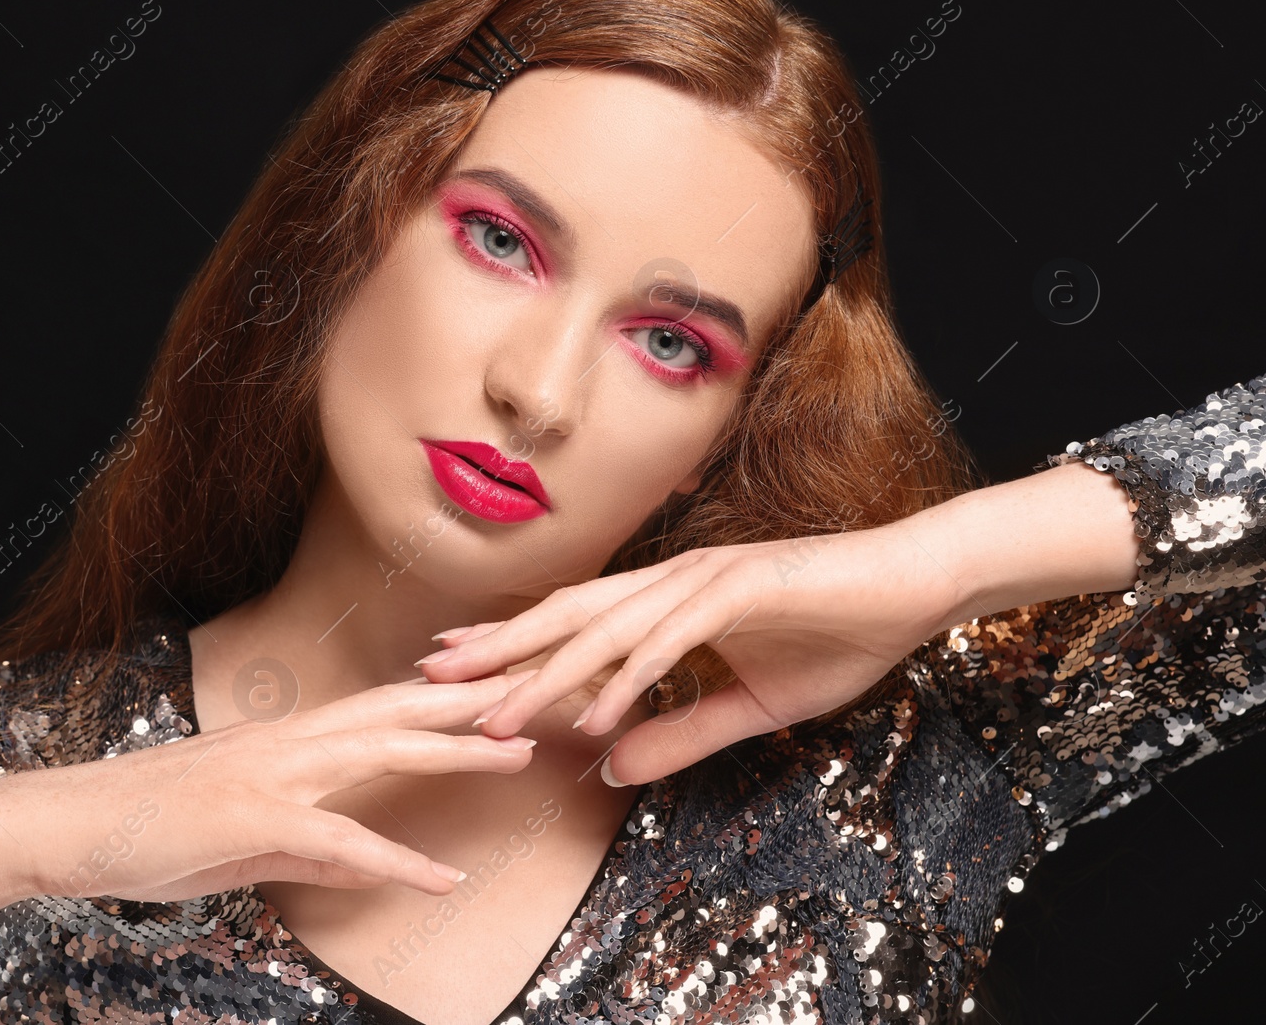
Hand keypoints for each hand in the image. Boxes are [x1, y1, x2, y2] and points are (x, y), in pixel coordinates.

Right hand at [0, 671, 538, 934]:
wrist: (67, 826)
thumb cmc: (149, 827)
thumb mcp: (243, 832)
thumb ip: (309, 842)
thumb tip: (362, 860)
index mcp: (290, 738)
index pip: (384, 706)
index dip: (444, 694)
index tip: (498, 689)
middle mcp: (290, 741)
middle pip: (399, 707)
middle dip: (472, 698)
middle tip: (535, 689)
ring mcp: (273, 773)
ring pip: (382, 749)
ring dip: (454, 748)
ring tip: (514, 752)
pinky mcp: (254, 818)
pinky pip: (341, 840)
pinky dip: (396, 859)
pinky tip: (441, 876)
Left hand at [416, 523, 967, 785]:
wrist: (913, 587)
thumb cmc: (838, 635)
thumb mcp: (752, 706)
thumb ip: (681, 732)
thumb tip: (611, 766)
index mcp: (667, 601)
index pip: (574, 626)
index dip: (513, 647)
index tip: (455, 673)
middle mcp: (672, 582)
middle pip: (567, 617)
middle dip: (499, 650)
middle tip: (432, 679)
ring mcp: (704, 579)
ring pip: (607, 628)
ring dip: (548, 672)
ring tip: (495, 713)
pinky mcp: (743, 587)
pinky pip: (673, 636)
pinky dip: (632, 674)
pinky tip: (597, 712)